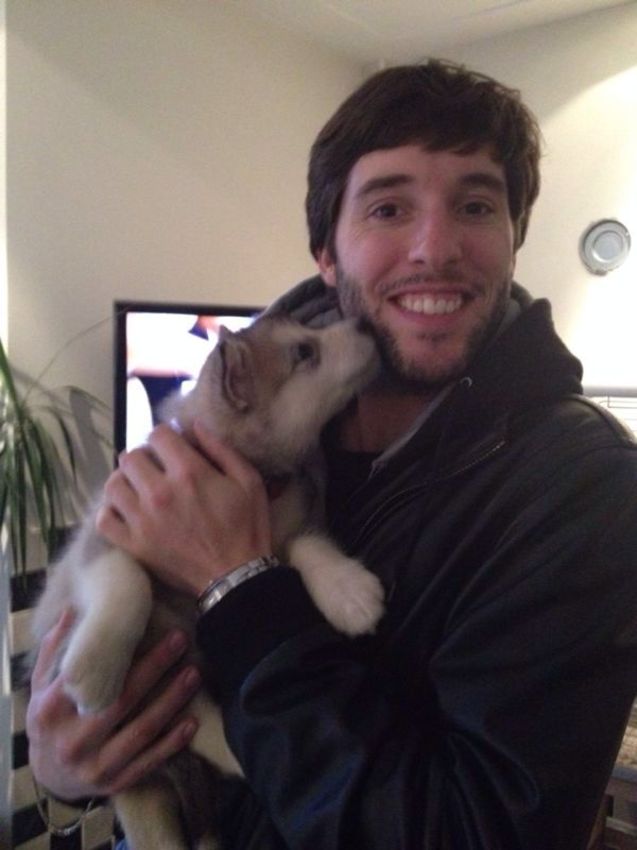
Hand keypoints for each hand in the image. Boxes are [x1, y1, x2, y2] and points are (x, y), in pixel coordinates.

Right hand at [26, 611, 200, 799]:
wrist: (48, 776)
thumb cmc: (50, 719)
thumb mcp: (41, 685)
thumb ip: (54, 649)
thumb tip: (73, 609)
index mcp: (52, 710)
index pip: (90, 677)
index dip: (121, 651)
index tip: (148, 624)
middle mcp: (72, 740)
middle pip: (121, 700)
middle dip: (155, 668)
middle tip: (180, 641)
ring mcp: (94, 766)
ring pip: (141, 731)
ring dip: (171, 701)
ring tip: (193, 674)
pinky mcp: (114, 783)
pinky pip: (149, 762)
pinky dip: (172, 742)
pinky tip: (191, 721)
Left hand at [96, 422, 271, 596]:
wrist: (236, 578)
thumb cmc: (247, 527)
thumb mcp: (248, 480)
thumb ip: (220, 449)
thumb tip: (194, 425)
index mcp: (189, 472)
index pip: (158, 434)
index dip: (166, 436)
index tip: (174, 447)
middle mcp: (159, 492)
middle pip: (131, 456)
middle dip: (145, 456)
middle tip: (157, 468)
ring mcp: (142, 520)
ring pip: (113, 484)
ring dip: (126, 481)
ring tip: (140, 488)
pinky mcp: (133, 545)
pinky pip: (104, 519)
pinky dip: (110, 511)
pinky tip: (126, 510)